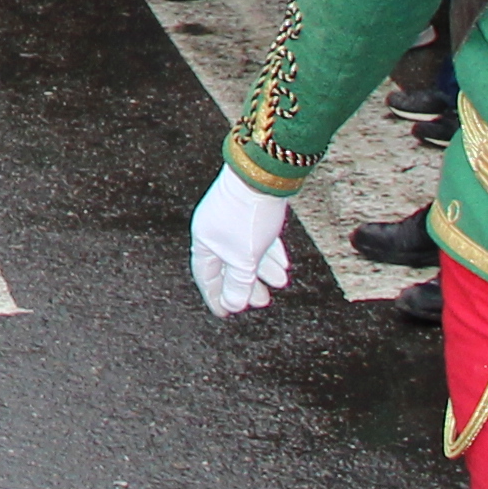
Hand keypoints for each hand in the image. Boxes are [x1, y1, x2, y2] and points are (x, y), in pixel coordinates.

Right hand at [188, 172, 295, 316]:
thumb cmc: (246, 214)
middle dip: (246, 286)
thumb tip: (232, 303)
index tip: (225, 312)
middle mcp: (215, 230)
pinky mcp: (250, 211)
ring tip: (278, 283)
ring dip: (263, 270)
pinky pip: (258, 239)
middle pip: (229, 266)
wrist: (262, 176)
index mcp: (205, 241)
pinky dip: (269, 253)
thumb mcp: (244, 258)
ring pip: (247, 252)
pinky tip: (282, 264)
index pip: (206, 277)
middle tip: (260, 301)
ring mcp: (232, 219)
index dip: (216, 296)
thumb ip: (238, 283)